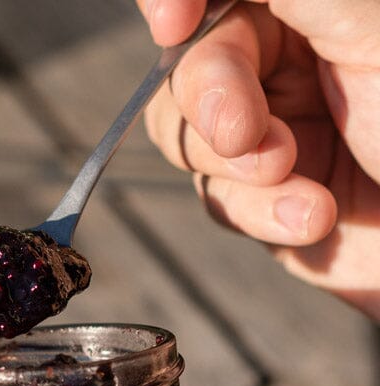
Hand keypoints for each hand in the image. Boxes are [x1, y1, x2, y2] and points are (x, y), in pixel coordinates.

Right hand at [137, 0, 379, 318]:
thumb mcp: (370, 22)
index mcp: (311, 4)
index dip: (175, 0)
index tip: (173, 21)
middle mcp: (286, 58)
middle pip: (187, 64)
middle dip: (212, 100)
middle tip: (244, 133)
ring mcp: (270, 130)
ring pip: (188, 138)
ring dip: (240, 171)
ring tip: (303, 184)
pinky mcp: (264, 197)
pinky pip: (219, 200)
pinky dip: (262, 214)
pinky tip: (316, 217)